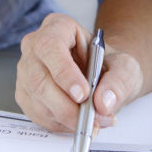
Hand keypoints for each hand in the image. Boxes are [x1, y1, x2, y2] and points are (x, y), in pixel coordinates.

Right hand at [15, 13, 143, 132]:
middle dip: (67, 105)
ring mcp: (27, 71)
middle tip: (92, 118)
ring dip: (66, 118)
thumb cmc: (109, 65)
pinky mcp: (26, 94)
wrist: (104, 77)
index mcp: (58, 27)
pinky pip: (37, 114)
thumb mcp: (125, 67)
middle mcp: (36, 47)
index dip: (64, 72)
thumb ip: (119, 82)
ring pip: (37, 100)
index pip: (51, 46)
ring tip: (94, 121)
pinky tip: (78, 121)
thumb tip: (103, 102)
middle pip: (40, 78)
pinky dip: (60, 124)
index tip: (83, 94)